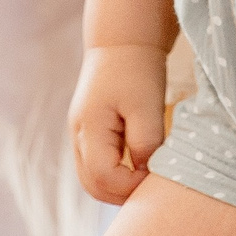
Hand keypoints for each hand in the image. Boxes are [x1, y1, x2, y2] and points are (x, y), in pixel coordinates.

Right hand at [69, 44, 167, 204]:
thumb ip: (145, 143)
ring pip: (91, 179)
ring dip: (116, 187)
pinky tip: (137, 168)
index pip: (103, 177)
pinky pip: (96, 166)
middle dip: (121, 194)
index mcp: (90, 128)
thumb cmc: (136, 70)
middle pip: (92, 185)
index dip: (130, 186)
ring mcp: (81, 135)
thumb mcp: (147, 106)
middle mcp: (79, 136)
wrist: (122, 41)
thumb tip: (144, 173)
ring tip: (145, 179)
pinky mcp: (89, 133)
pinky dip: (114, 175)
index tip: (156, 175)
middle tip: (151, 187)